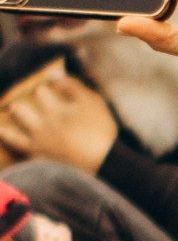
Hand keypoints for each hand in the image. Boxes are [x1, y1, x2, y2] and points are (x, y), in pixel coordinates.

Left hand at [0, 67, 117, 173]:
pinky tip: (15, 156)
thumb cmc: (100, 131)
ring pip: (15, 138)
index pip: (41, 93)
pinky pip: (25, 161)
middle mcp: (41, 127)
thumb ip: (74, 86)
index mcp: (53, 110)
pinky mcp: (44, 165)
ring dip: (6, 132)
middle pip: (22, 112)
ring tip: (0, 128)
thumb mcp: (92, 102)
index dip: (43, 90)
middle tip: (14, 106)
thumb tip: (56, 75)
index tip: (44, 90)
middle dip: (18, 107)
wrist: (104, 165)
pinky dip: (18, 157)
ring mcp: (40, 147)